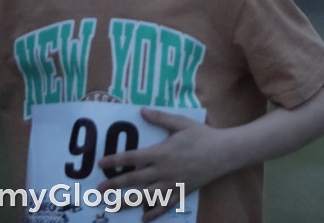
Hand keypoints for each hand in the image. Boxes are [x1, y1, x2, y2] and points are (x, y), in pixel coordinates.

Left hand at [97, 108, 229, 221]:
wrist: (224, 152)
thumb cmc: (202, 135)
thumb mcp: (181, 123)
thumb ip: (160, 118)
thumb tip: (141, 111)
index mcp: (161, 152)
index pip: (132, 158)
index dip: (115, 160)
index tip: (100, 163)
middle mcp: (163, 170)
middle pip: (133, 180)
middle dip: (114, 185)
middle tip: (98, 189)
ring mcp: (172, 183)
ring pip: (144, 196)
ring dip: (126, 202)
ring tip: (111, 207)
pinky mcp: (181, 192)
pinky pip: (164, 205)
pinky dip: (153, 213)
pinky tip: (143, 218)